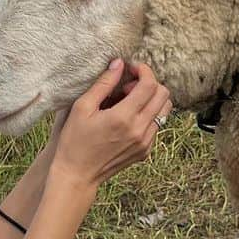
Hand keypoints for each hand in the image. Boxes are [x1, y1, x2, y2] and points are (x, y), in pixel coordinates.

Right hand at [50, 59, 170, 191]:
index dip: (144, 70)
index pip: (150, 85)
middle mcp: (139, 131)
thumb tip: (119, 63)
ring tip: (128, 102)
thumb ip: (103, 84)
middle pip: (163, 95)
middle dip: (149, 83)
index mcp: (123, 117)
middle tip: (127, 86)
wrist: (77, 175)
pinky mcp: (145, 152)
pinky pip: (157, 126)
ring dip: (150, 99)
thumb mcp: (82, 107)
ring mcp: (145, 143)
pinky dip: (147, 115)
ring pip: (165, 111)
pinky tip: (127, 118)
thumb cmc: (74, 140)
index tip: (131, 68)